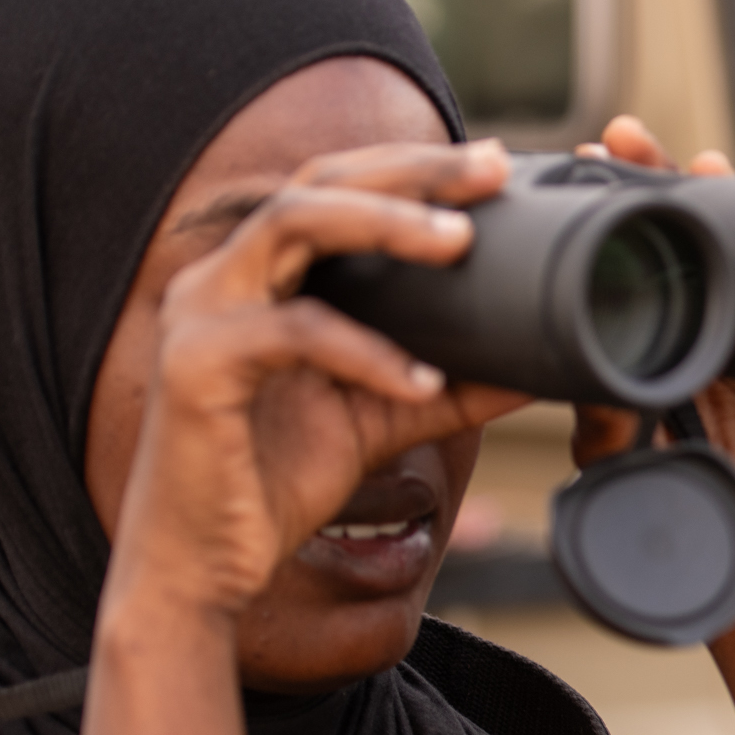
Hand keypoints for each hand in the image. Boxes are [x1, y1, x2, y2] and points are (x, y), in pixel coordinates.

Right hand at [108, 140, 522, 620]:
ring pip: (293, 223)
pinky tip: (422, 381)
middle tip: (489, 169)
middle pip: (317, 181)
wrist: (201, 570)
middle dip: (409, 169)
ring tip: (459, 241)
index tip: (494, 165)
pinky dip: (366, 352)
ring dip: (384, 223)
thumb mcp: (378, 420)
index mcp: (261, 276)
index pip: (336, 188)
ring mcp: (201, 313)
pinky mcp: (196, 366)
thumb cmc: (273, 484)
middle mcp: (223, 276)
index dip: (412, 168)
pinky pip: (294, 335)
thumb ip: (449, 387)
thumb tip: (538, 369)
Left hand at [569, 118, 734, 631]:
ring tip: (690, 160)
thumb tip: (580, 418)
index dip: (610, 212)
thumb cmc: (707, 521)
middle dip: (653, 183)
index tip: (578, 166)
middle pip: (682, 237)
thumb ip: (608, 438)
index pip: (632, 261)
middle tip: (619, 139)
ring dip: (717, 197)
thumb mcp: (638, 473)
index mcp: (664, 348)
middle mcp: (713, 331)